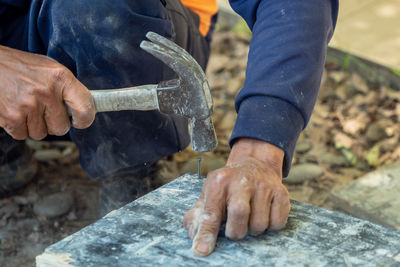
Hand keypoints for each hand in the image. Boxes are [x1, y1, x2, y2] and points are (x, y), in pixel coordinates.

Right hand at [0, 45, 94, 139]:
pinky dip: (18, 127)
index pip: (85, 107)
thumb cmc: (21, 67)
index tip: (80, 121)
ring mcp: (29, 105)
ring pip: (41, 134)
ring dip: (34, 125)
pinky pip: (22, 135)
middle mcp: (47, 91)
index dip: (85, 119)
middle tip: (42, 109)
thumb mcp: (49, 69)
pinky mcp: (12, 117)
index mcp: (61, 77)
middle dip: (53, 123)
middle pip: (61, 127)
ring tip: (25, 106)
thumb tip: (85, 109)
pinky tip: (14, 110)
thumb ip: (67, 88)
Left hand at [183, 138, 289, 255]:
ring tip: (249, 219)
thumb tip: (196, 239)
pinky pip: (277, 223)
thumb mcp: (210, 194)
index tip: (202, 250)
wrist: (255, 164)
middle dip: (236, 231)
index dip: (206, 234)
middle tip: (234, 229)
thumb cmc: (228, 186)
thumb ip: (198, 216)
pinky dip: (270, 227)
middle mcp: (242, 180)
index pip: (212, 213)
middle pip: (239, 214)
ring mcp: (263, 185)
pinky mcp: (281, 192)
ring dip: (253, 230)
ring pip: (260, 223)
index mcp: (219, 181)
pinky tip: (264, 214)